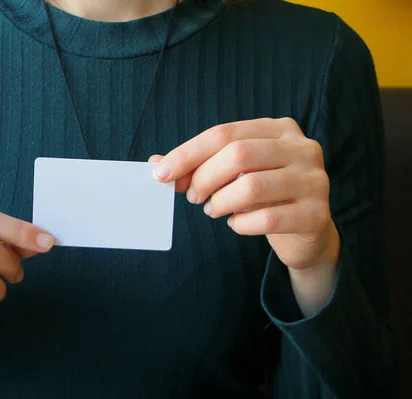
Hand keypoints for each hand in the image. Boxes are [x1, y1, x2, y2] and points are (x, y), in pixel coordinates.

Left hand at [149, 118, 339, 271]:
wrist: (306, 230)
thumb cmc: (263, 195)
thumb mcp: (234, 174)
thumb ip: (199, 167)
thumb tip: (157, 166)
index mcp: (279, 129)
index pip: (224, 133)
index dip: (188, 153)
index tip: (162, 173)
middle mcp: (302, 148)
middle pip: (238, 154)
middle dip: (204, 178)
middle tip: (194, 196)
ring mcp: (314, 180)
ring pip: (251, 187)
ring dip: (220, 202)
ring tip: (213, 210)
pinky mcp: (316, 214)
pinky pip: (266, 219)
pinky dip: (241, 224)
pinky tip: (237, 223)